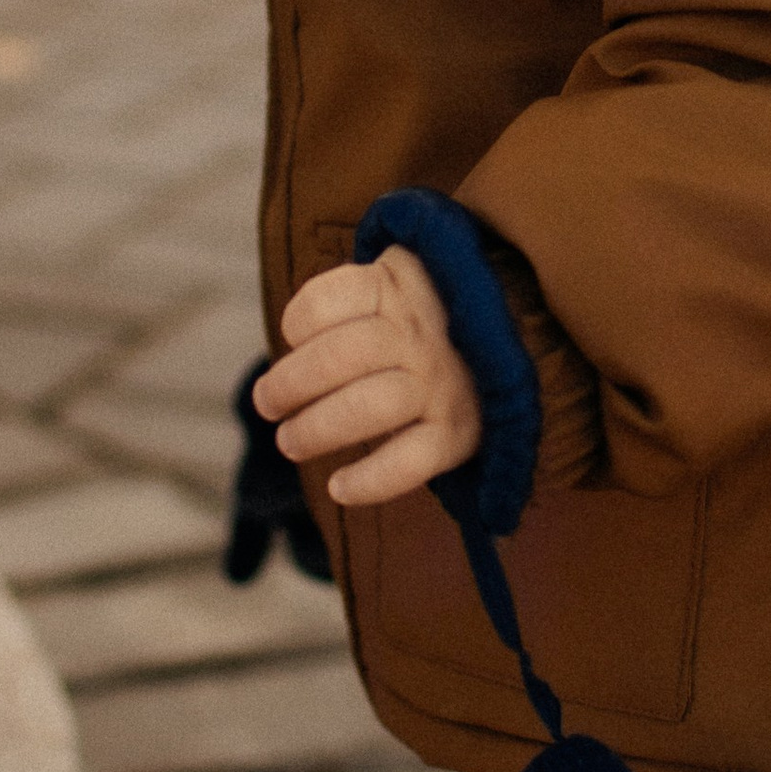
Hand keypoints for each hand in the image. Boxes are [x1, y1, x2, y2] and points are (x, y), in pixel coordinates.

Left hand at [252, 247, 481, 507]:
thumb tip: (283, 370)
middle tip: (267, 405)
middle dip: (291, 384)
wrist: (503, 344)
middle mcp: (422, 333)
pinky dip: (371, 479)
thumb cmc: (416, 321)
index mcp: (397, 287)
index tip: (294, 337)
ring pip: (371, 407)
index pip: (329, 301)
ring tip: (289, 443)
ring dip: (318, 429)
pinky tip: (338, 487)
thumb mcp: (388, 284)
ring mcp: (443, 382)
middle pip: (342, 356)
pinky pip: (412, 460)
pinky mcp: (459, 431)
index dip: (297, 322)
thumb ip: (342, 304)